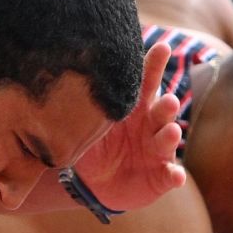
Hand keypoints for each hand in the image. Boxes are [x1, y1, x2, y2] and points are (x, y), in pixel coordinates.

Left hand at [70, 41, 187, 212]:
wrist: (95, 184)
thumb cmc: (93, 147)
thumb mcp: (84, 128)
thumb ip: (80, 110)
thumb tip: (55, 88)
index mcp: (134, 107)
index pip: (145, 82)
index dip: (154, 65)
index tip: (162, 47)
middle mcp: (152, 124)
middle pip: (163, 109)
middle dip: (167, 104)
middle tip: (168, 100)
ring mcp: (159, 150)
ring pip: (168, 138)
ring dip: (170, 135)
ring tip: (170, 132)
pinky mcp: (162, 176)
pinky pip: (171, 175)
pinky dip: (175, 176)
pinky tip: (176, 177)